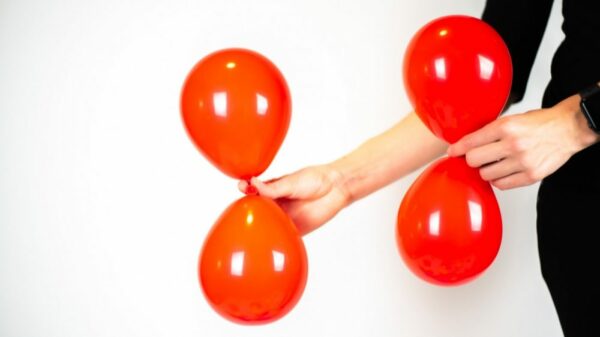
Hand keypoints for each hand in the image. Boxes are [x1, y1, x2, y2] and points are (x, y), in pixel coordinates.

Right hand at [238, 165, 350, 234]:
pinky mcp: (294, 230)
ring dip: (258, 231)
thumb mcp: (292, 182)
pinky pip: (280, 238)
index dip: (246, 192)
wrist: (336, 189)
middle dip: (247, 216)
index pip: (253, 193)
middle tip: (239, 216)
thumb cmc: (314, 180)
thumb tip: (252, 183)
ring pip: (266, 227)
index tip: (240, 189)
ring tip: (247, 234)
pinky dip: (273, 242)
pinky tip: (265, 245)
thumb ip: (273, 187)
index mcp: (272, 190)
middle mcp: (275, 205)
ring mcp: (284, 218)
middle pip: (256, 212)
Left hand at [447, 94, 598, 189]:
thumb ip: (491, 131)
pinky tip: (503, 170)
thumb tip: (466, 143)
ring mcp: (523, 162)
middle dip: (472, 159)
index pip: (471, 142)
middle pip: (474, 160)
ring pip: (486, 175)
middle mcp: (513, 145)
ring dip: (486, 170)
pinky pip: (501, 185)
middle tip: (477, 156)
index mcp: (506, 127)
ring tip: (495, 162)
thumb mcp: (512, 118)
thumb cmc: (540, 123)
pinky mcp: (531, 176)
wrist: (568, 129)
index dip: (457, 148)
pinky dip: (498, 179)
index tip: (452, 152)